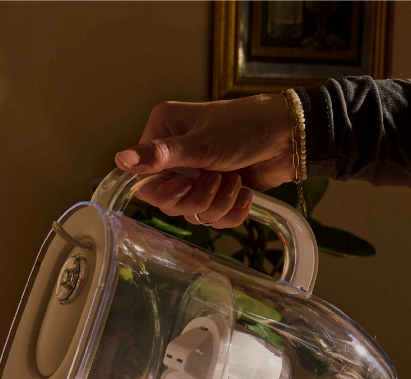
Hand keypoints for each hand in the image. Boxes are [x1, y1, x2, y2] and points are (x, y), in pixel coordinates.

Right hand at [115, 94, 293, 228]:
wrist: (290, 138)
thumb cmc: (245, 128)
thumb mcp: (200, 144)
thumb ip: (159, 156)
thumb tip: (120, 160)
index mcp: (162, 133)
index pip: (144, 181)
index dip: (166, 192)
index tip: (187, 183)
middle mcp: (175, 156)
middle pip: (168, 203)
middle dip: (197, 199)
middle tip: (215, 180)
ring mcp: (197, 175)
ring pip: (192, 213)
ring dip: (218, 203)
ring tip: (235, 182)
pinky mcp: (217, 192)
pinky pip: (213, 218)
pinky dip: (232, 211)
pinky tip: (244, 193)